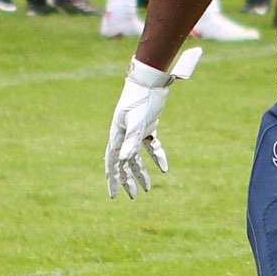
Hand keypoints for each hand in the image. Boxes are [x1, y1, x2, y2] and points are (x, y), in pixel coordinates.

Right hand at [105, 48, 202, 198]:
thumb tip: (123, 160)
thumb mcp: (137, 122)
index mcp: (117, 135)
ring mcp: (136, 130)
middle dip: (127, 180)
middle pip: (124, 162)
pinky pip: (151, 145)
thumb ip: (131, 141)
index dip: (113, 179)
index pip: (112, 162)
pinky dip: (157, 156)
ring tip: (148, 188)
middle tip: (132, 197)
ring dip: (142, 172)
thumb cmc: (141, 99)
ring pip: (137, 156)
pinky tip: (164, 168)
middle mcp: (124, 134)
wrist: (151, 79)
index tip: (113, 196)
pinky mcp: (148, 125)